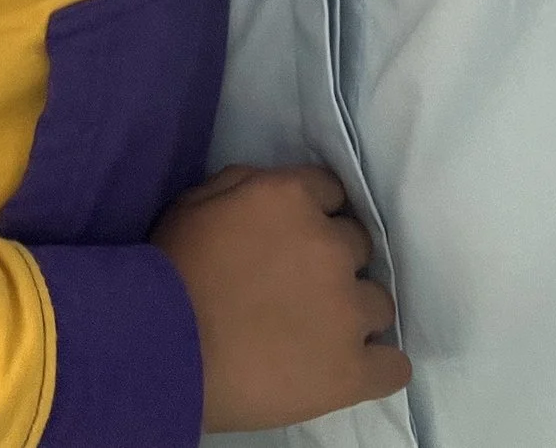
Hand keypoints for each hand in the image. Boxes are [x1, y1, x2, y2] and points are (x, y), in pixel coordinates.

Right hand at [151, 163, 411, 432]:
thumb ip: (244, 185)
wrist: (161, 348)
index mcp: (292, 199)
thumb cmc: (169, 272)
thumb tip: (275, 187)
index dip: (312, 214)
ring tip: (318, 332)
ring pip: (379, 303)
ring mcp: (348, 310)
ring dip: (353, 312)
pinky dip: (376, 366)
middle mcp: (331, 246)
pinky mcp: (353, 370)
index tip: (293, 238)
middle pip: (359, 245)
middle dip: (333, 261)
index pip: (331, 192)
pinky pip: (394, 365)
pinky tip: (349, 366)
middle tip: (299, 286)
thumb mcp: (194, 204)